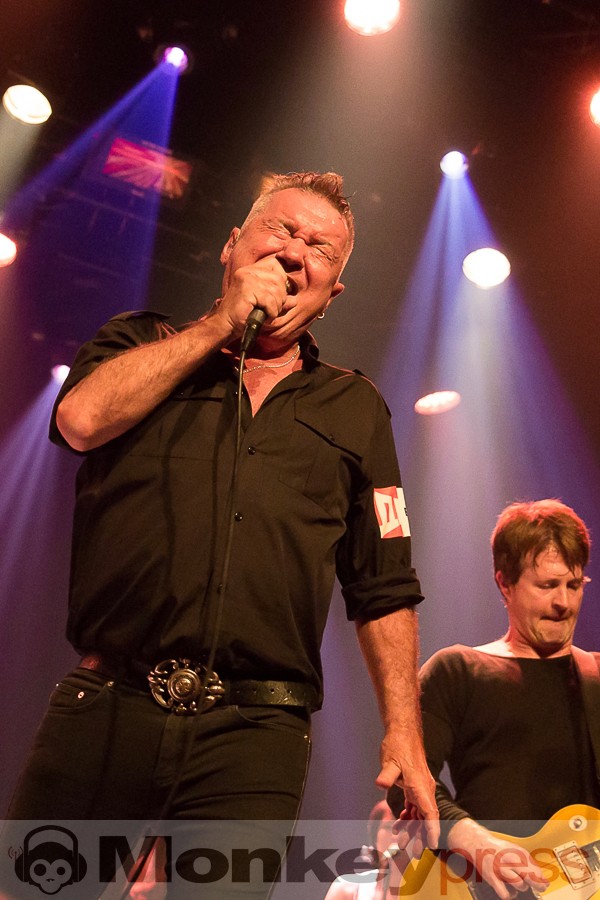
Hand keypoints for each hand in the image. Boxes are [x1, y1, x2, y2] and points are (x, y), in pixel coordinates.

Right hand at [215, 258, 288, 337]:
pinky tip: (264, 317)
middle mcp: (248, 271)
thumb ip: (278, 298)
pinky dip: (271, 312)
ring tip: (266, 313)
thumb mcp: (264, 303)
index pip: (276, 265)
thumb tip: (294, 300)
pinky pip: (270, 300)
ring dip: (275, 307)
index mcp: (251, 270)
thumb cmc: (244, 315)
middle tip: (271, 308)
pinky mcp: (246, 289)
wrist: (226, 325)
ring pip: (276, 291)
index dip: (281, 280)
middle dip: (280, 297)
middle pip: (279, 278)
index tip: (276, 295)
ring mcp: (246, 279)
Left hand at [376, 734, 439, 850]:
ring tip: (402, 842)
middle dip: (421, 836)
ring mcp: (421, 788)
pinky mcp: (415, 786)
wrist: (403, 733)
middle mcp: (424, 789)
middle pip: (426, 818)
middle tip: (414, 853)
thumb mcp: (390, 761)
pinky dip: (409, 817)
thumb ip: (387, 774)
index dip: (432, 829)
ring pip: (420, 814)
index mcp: (421, 786)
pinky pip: (415, 806)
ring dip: (413, 828)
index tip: (433, 844)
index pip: (430, 812)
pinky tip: (400, 824)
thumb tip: (380, 784)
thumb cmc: (398, 745)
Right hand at [447, 820, 548, 899]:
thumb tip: (542, 877)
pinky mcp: (492, 878)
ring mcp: (500, 869)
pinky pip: (504, 893)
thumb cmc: (499, 849)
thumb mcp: (516, 850)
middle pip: (529, 876)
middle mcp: (509, 860)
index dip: (542, 879)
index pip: (535, 869)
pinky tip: (511, 891)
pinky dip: (510, 895)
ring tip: (520, 884)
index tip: (544, 883)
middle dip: (537, 885)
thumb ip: (529, 863)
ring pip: (519, 884)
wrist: (479, 844)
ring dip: (522, 887)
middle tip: (540, 888)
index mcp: (517, 852)